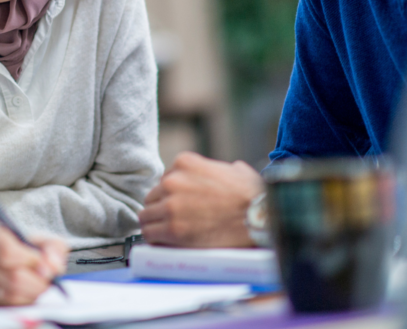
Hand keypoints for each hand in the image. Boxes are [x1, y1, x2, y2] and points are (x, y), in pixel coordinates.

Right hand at [0, 228, 67, 306]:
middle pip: (13, 279)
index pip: (8, 252)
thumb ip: (53, 248)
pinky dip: (19, 305)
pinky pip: (3, 308)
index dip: (33, 263)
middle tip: (47, 285)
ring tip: (35, 290)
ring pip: (9, 296)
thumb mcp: (37, 241)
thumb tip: (54, 268)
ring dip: (30, 296)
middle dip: (38, 285)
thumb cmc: (16, 251)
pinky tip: (22, 298)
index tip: (47, 269)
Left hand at [139, 151, 264, 246]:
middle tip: (175, 221)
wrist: (260, 218)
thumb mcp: (232, 170)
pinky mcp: (172, 229)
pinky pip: (150, 234)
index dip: (172, 195)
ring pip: (146, 216)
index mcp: (184, 163)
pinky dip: (155, 240)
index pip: (164, 179)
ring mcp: (170, 205)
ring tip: (169, 234)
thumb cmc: (252, 196)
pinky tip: (166, 243)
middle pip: (153, 197)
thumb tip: (223, 171)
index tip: (181, 205)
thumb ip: (216, 168)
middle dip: (162, 209)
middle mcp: (172, 181)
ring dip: (155, 225)